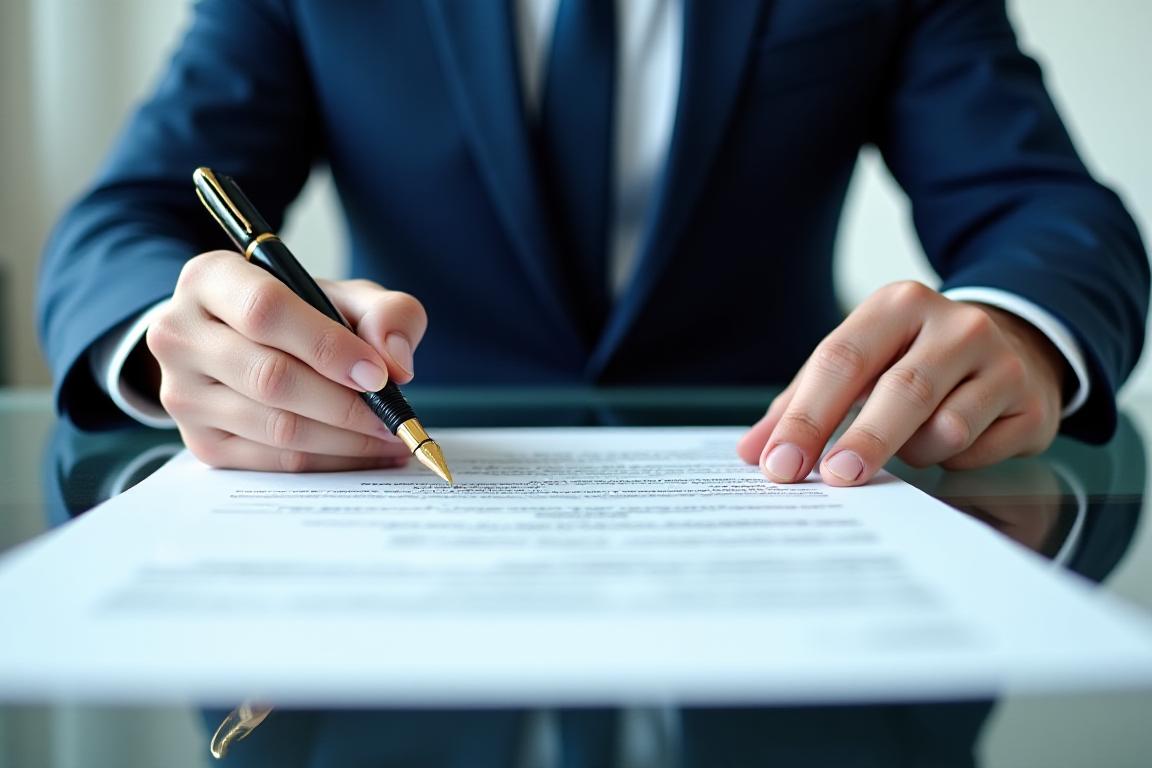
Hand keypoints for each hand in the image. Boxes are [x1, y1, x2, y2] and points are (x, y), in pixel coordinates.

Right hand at [145, 250, 426, 470]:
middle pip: (270, 377)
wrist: (246, 345)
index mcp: (210, 279)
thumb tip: (395, 364)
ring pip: (274, 426)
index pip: (265, 310)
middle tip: (393, 417)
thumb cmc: (302, 316)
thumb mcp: (346, 296)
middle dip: (345, 404)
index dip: (327, 346)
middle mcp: (180, 334)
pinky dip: (329, 461)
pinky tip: (364, 452)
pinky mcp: (199, 442)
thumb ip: (385, 313)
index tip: (378, 374)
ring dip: (344, 439)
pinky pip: (273, 461)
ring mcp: (182, 394)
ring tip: (389, 436)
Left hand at [736, 281, 1065, 484]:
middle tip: (834, 479)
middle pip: (900, 390)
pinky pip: (978, 451)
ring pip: (945, 428)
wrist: (1014, 347)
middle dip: (862, 441)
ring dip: (914, 451)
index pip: (840, 361)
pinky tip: (953, 442)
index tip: (779, 464)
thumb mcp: (859, 363)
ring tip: (909, 443)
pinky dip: (953, 460)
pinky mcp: (1031, 403)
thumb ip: (801, 403)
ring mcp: (1000, 361)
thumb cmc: (914, 360)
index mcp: (897, 306)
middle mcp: (953, 324)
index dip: (806, 417)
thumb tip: (753, 450)